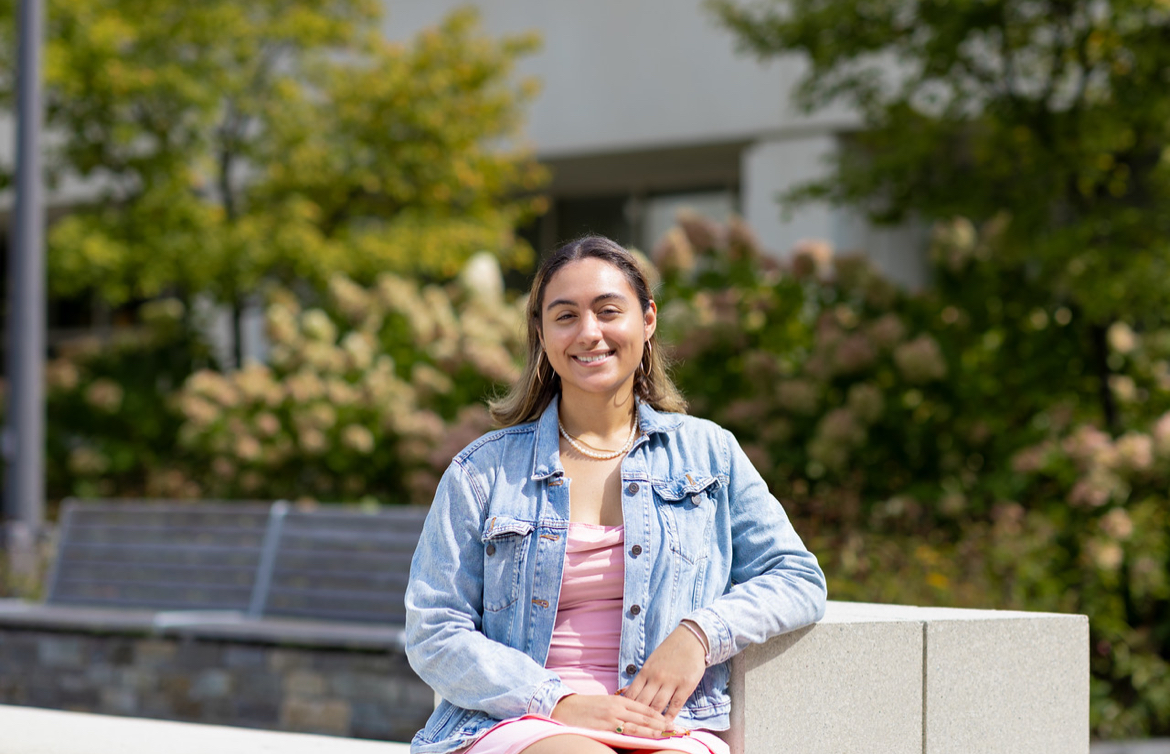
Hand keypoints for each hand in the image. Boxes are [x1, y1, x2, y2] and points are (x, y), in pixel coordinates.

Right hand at [550, 693, 667, 737]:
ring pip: (638, 726)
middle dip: (662, 724)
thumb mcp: (606, 703)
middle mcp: (618, 708)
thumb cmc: (587, 707)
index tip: (671, 721)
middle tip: (677, 729)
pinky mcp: (604, 728)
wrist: (565, 708)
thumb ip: (622, 708)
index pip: (644, 708)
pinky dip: (637, 736)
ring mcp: (611, 719)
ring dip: (654, 731)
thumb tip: (638, 715)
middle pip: (645, 716)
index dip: (659, 715)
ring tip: (667, 735)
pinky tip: (646, 739)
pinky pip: (624, 733)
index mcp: (619, 700)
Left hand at [621, 624, 706, 725]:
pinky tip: (666, 724)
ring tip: (649, 730)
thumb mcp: (651, 662)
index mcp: (646, 671)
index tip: (623, 716)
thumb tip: (628, 692)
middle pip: (643, 703)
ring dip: (653, 720)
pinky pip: (675, 705)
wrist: (689, 640)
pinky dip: (670, 716)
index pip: (632, 693)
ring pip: (658, 706)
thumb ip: (642, 678)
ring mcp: (671, 682)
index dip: (627, 707)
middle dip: (637, 716)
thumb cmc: (668, 652)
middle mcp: (656, 678)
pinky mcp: (685, 686)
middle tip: (633, 727)